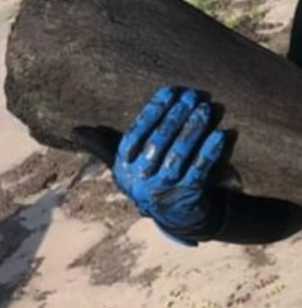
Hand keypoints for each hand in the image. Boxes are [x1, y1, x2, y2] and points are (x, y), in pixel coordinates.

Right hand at [113, 86, 226, 244]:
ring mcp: (164, 189)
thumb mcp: (128, 167)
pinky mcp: (187, 196)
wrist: (179, 217)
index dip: (153, 111)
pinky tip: (220, 134)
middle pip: (158, 141)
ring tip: (206, 109)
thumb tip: (76, 131)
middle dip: (176, 116)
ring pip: (179, 154)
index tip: (169, 91)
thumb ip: (106, 146)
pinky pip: (199, 169)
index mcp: (124, 167)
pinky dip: (209, 151)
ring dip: (193, 129)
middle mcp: (140, 179)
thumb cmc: (152, 181)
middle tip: (192, 96)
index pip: (136, 134)